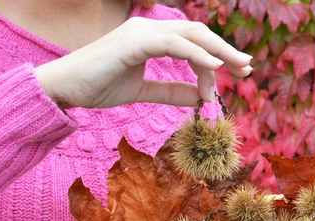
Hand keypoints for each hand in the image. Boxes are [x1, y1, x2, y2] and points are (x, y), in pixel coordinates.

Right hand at [34, 17, 251, 108]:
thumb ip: (171, 91)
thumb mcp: (143, 91)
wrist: (65, 89)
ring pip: (190, 35)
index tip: (235, 74)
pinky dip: (196, 54)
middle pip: (198, 32)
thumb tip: (200, 97)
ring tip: (237, 70)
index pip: (193, 41)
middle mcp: (149, 30)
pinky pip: (173, 44)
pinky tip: (214, 67)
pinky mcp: (133, 43)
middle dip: (226, 49)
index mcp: (151, 38)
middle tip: (248, 69)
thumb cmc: (99, 87)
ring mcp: (141, 33)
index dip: (217, 56)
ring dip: (217, 53)